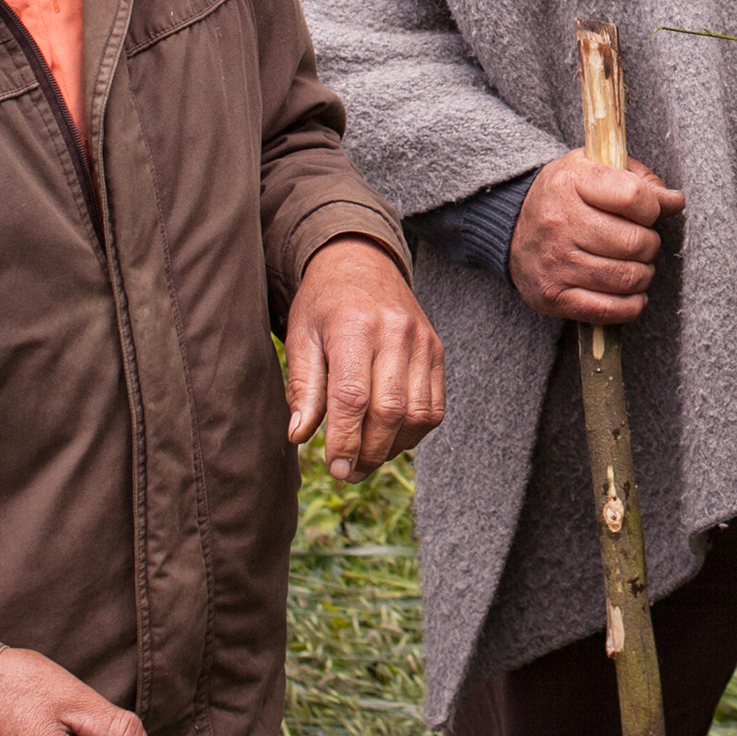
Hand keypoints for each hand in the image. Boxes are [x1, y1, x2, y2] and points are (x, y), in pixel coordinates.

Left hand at [284, 237, 443, 480]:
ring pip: (418, 414)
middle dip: (368, 452)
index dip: (345, 440)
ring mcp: (422, 342)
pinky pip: (434, 406)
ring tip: (367, 459)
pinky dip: (414, 432)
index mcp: (353, 326)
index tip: (335, 468)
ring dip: (393, 448)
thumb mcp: (300, 336)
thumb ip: (303, 386)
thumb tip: (299, 436)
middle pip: (389, 411)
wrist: (363, 263)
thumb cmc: (323, 305)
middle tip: (348, 472)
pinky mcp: (436, 351)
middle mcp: (395, 333)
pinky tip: (390, 438)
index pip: (353, 397)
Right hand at [509, 151, 685, 324]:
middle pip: (635, 243)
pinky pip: (607, 310)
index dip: (653, 207)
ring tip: (635, 266)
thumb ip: (639, 180)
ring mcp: (555, 262)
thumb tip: (675, 201)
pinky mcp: (553, 296)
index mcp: (572, 182)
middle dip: (650, 245)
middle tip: (642, 243)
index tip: (647, 212)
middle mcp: (560, 222)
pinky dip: (631, 305)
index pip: (635, 197)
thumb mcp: (595, 168)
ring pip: (627, 278)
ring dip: (643, 275)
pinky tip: (631, 294)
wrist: (510, 226)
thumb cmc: (565, 195)